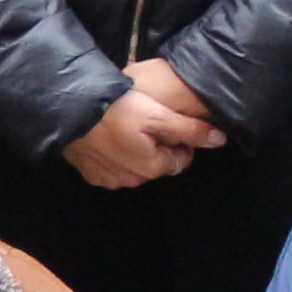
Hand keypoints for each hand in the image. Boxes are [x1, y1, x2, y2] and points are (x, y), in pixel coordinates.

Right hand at [66, 61, 226, 192]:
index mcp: (151, 167)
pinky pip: (110, 167)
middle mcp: (132, 180)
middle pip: (156, 164)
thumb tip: (220, 140)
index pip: (180, 159)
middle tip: (146, 120)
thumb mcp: (159, 115)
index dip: (179, 140)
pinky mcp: (90, 173)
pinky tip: (107, 136)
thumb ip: (191, 129)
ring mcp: (108, 179)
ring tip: (126, 125)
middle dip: (156, 146)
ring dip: (135, 151)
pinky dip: (113, 155)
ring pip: (133, 167)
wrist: (71, 111)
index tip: (168, 122)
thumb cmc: (117, 111)